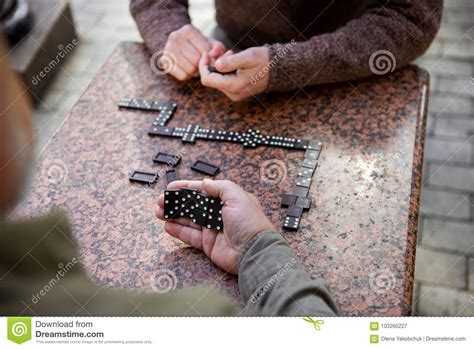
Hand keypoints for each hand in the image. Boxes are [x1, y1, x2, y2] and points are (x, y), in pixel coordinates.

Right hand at [155, 179, 274, 273]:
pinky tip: (167, 226)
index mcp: (227, 200)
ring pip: (189, 220)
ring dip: (173, 215)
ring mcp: (213, 229)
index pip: (203, 191)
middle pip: (193, 206)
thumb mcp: (237, 197)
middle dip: (176, 202)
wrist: (254, 251)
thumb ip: (219, 187)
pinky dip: (178, 231)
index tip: (171, 187)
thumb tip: (205, 182)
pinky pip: (190, 236)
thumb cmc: (249, 223)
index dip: (186, 188)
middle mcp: (219, 214)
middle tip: (160, 201)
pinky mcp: (208, 244)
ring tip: (159, 212)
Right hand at [160, 24, 224, 80]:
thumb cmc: (200, 47)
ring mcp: (167, 49)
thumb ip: (217, 49)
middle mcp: (175, 36)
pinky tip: (186, 70)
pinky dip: (187, 76)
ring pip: (190, 70)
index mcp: (188, 29)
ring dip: (196, 72)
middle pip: (196, 61)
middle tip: (202, 65)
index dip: (211, 58)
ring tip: (195, 67)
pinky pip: (182, 76)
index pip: (205, 50)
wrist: (181, 49)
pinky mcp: (164, 61)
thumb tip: (213, 55)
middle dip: (203, 66)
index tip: (209, 59)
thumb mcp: (211, 44)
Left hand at [198, 47, 269, 100]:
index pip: (207, 79)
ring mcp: (234, 94)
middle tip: (221, 50)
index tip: (207, 52)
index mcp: (233, 86)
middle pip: (211, 79)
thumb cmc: (263, 61)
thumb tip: (216, 64)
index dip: (203, 65)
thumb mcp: (248, 57)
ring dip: (218, 65)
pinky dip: (224, 70)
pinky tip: (233, 61)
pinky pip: (224, 81)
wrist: (277, 70)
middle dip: (212, 63)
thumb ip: (231, 61)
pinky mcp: (236, 92)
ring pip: (217, 79)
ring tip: (230, 54)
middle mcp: (232, 94)